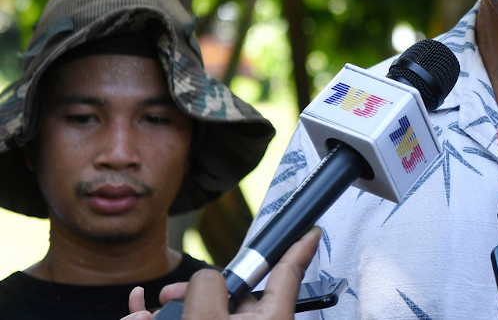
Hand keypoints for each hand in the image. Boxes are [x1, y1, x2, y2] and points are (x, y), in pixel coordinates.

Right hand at [122, 226, 321, 318]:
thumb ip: (205, 288)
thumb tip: (204, 282)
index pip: (286, 274)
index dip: (299, 248)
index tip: (312, 230)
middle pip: (233, 297)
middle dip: (195, 292)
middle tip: (167, 295)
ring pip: (205, 316)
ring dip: (173, 314)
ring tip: (143, 317)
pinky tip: (141, 319)